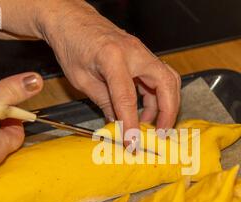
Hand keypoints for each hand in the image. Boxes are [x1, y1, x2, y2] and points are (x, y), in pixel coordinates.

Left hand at [38, 1, 180, 141]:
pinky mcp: (143, 56)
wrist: (72, 20)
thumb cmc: (72, 44)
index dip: (131, 123)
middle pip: (165, 83)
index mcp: (112, 57)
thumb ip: (103, 102)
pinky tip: (145, 111)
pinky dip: (157, 96)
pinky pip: (159, 77)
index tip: (132, 142)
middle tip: (160, 133)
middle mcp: (134, 52)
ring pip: (168, 80)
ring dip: (165, 104)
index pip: (127, 97)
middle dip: (168, 111)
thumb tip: (117, 123)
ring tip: (151, 124)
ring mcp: (141, 52)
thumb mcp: (81, 79)